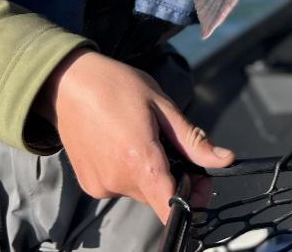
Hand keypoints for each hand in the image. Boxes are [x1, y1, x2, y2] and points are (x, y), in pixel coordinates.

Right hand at [34, 48, 233, 221]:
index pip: (170, 208)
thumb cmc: (116, 87)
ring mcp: (100, 186)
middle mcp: (118, 181)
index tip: (201, 184)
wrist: (67, 84)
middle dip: (174, 177)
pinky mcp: (89, 185)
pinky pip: (120, 186)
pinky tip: (123, 144)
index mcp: (140, 161)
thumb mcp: (162, 106)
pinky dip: (128, 171)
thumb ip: (192, 140)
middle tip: (174, 146)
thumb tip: (224, 159)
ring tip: (142, 137)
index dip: (192, 201)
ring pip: (140, 190)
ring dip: (150, 172)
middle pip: (159, 195)